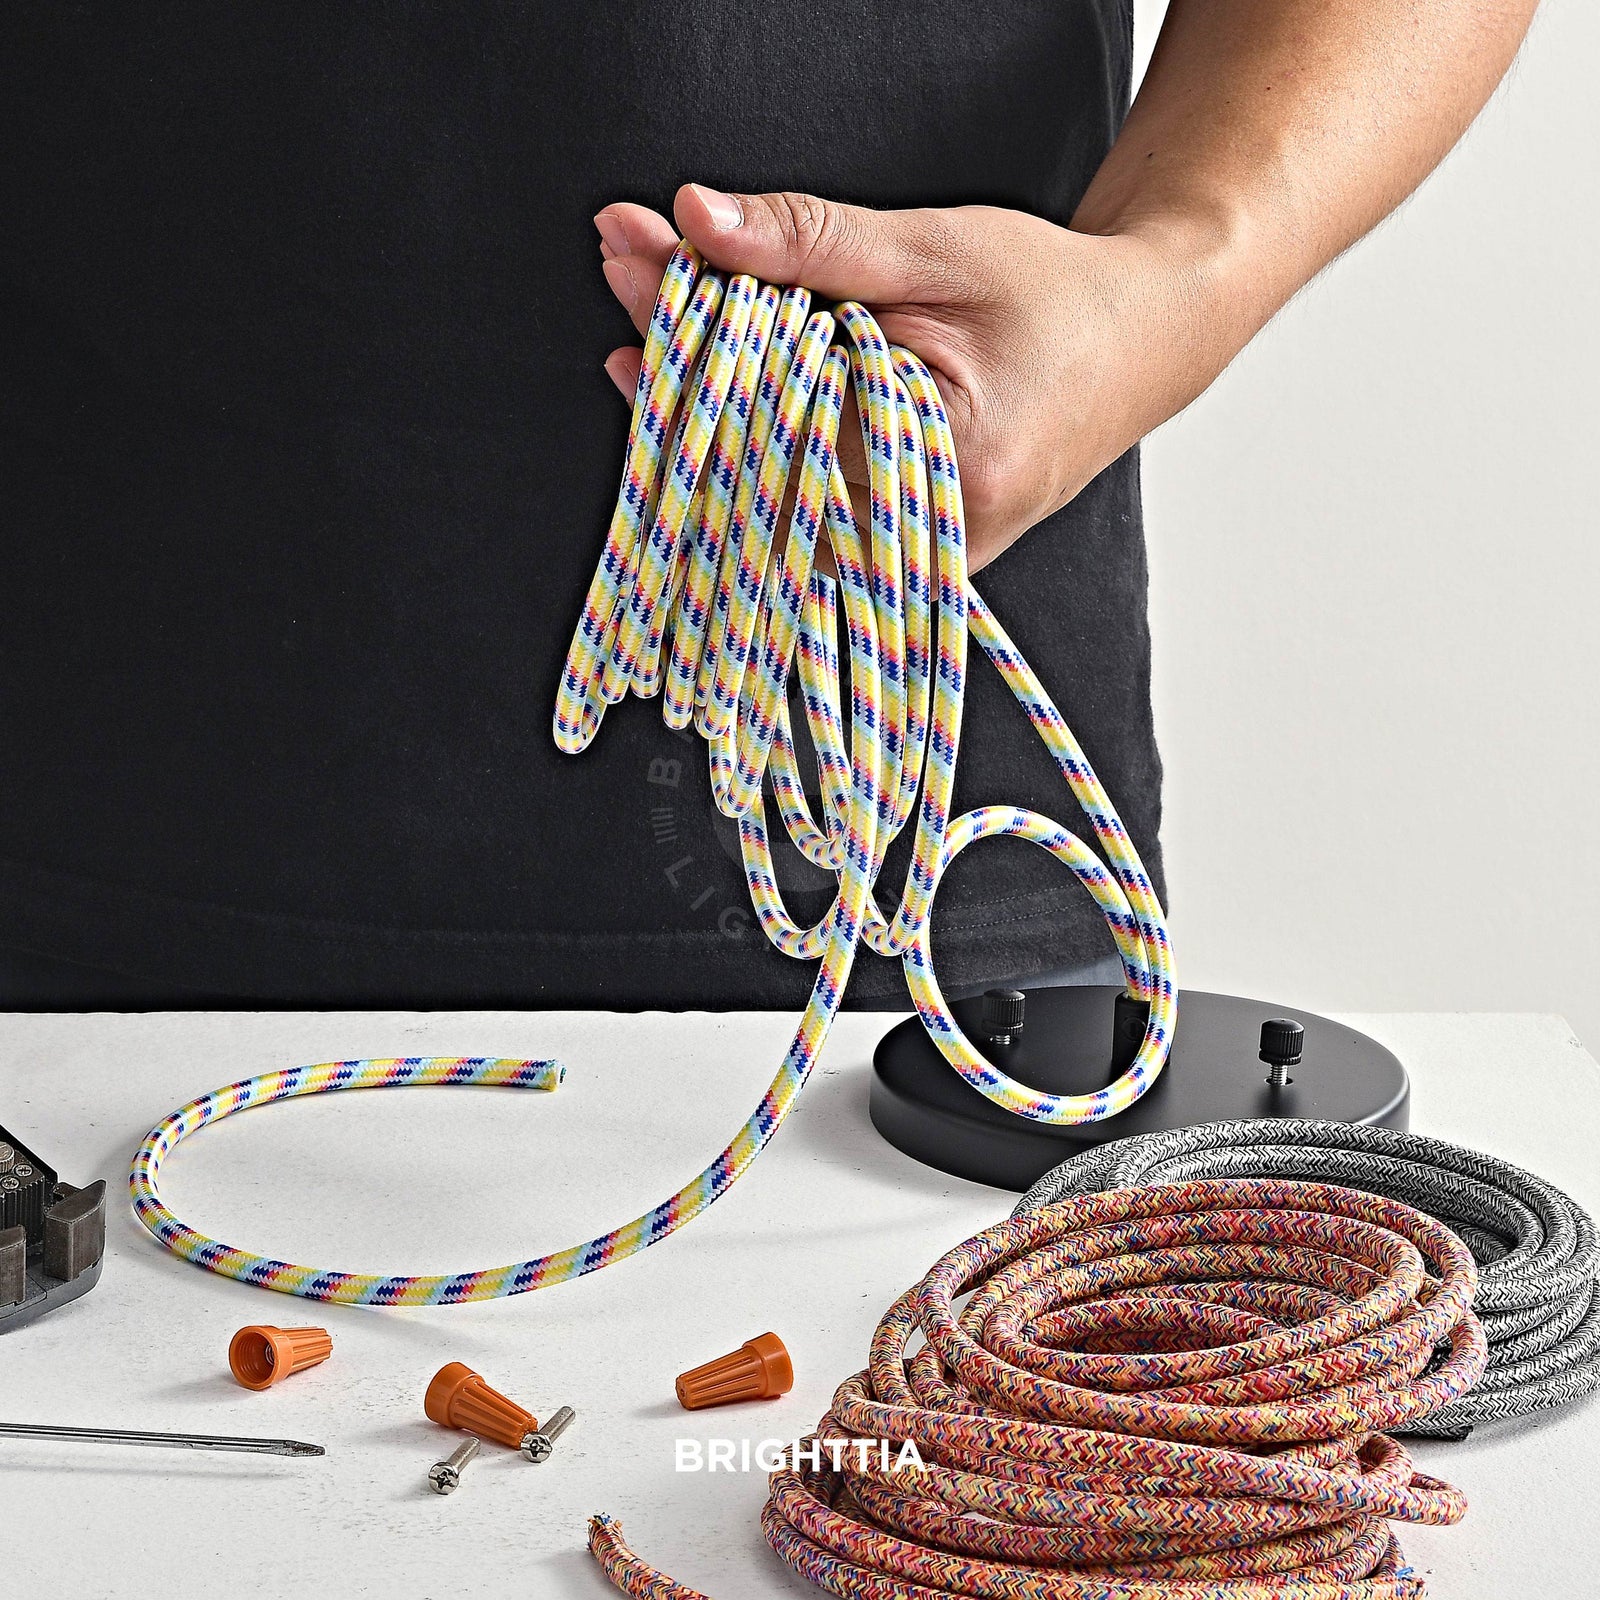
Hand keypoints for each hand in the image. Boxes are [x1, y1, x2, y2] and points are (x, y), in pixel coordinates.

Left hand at [593, 185, 1232, 570]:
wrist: (1138, 346)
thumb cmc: (1056, 298)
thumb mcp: (938, 252)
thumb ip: (816, 242)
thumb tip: (697, 219)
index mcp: (953, 469)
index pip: (782, 418)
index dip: (698, 338)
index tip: (636, 258)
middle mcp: (927, 538)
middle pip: (758, 460)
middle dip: (680, 356)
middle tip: (629, 263)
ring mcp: (909, 558)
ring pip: (764, 492)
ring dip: (701, 400)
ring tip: (651, 308)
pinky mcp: (896, 554)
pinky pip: (794, 506)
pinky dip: (744, 439)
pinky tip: (689, 384)